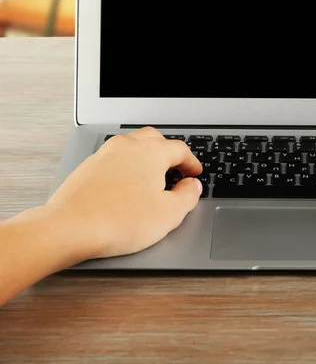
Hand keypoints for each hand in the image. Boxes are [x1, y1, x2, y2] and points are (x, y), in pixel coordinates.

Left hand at [46, 127, 202, 259]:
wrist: (69, 228)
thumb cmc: (117, 221)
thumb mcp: (169, 214)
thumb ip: (188, 196)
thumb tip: (192, 186)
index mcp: (151, 152)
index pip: (180, 149)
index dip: (191, 162)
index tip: (194, 172)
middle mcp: (128, 146)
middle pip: (156, 139)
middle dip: (169, 152)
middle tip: (176, 169)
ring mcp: (106, 154)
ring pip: (133, 145)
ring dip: (146, 156)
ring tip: (151, 176)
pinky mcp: (89, 166)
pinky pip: (115, 158)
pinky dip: (126, 166)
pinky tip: (126, 186)